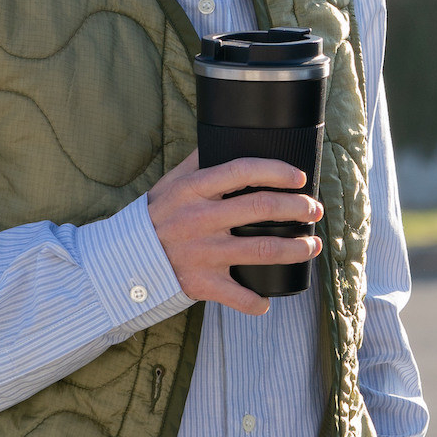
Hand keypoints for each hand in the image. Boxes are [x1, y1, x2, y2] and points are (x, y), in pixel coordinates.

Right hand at [143, 150, 323, 315]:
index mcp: (194, 189)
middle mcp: (200, 219)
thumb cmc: (154, 217)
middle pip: (261, 209)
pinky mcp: (201, 283)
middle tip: (315, 210)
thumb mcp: (171, 182)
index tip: (299, 177)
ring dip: (295, 249)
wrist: (121, 260)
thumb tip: (227, 134)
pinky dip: (256, 302)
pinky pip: (237, 295)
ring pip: (261, 249)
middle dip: (297, 208)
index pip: (243, 170)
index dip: (276, 171)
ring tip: (313, 246)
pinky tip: (268, 300)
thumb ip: (199, 161)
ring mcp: (203, 252)